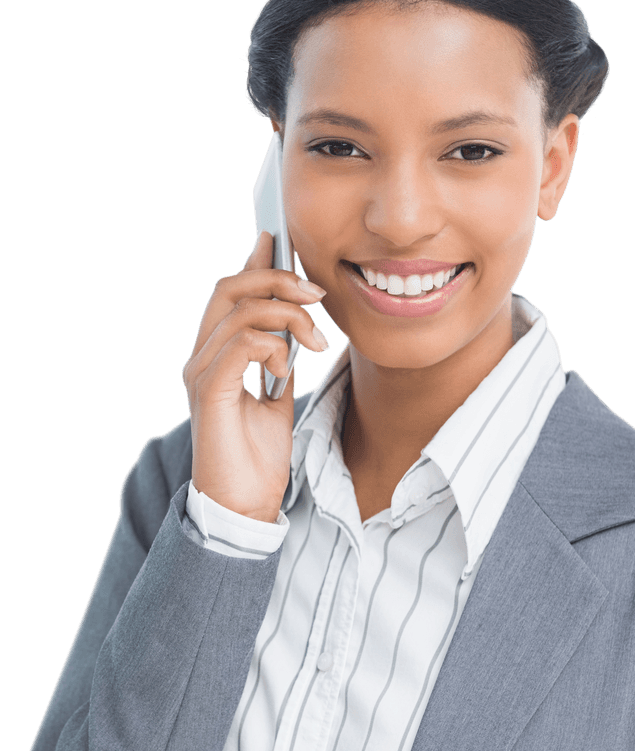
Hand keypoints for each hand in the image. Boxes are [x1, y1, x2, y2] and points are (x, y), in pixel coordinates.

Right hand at [183, 230, 329, 521]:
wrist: (245, 506)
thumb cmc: (257, 460)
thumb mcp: (277, 403)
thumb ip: (279, 366)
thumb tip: (295, 338)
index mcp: (216, 356)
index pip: (231, 295)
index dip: (255, 264)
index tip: (281, 243)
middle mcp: (202, 357)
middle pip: (230, 288)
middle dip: (278, 279)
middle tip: (316, 294)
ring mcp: (202, 372)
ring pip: (239, 310)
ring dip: (287, 316)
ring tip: (315, 340)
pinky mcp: (211, 391)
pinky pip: (240, 344)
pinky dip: (271, 345)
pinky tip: (287, 366)